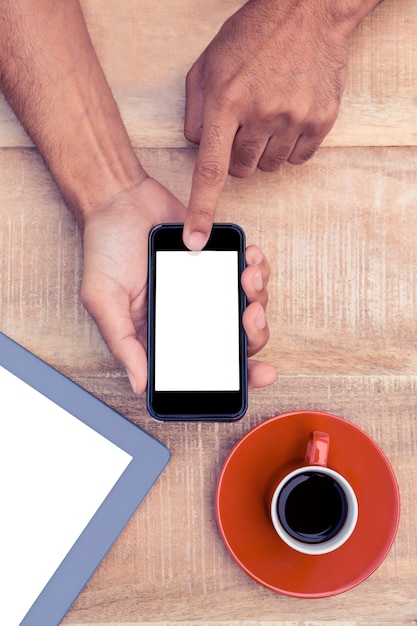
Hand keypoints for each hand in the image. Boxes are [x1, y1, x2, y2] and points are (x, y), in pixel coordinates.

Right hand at [80, 177, 275, 392]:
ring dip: (258, 295)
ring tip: (247, 275)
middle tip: (249, 314)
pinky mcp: (217, 262)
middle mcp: (189, 316)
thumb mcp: (104, 299)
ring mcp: (206, 289)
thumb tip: (140, 384)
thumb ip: (123, 342)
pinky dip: (257, 268)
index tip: (260, 374)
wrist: (118, 198)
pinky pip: (248, 273)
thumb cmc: (105, 249)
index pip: (203, 365)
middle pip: (236, 341)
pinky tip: (250, 257)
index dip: (237, 376)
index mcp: (164, 333)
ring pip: (248, 307)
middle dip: (254, 333)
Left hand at [183, 0, 351, 249]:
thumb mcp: (207, 66)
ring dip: (263, 150)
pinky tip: (288, 117)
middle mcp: (261, 113)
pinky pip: (298, 158)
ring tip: (267, 114)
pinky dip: (289, 146)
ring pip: (269, 166)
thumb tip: (195, 147)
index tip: (195, 240)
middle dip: (237, 156)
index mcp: (225, 100)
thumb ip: (194, 111)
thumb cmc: (252, 37)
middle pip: (241, 171)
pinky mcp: (320, 120)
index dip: (200, 210)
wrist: (307, 10)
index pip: (209, 170)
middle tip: (243, 125)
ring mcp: (294, 117)